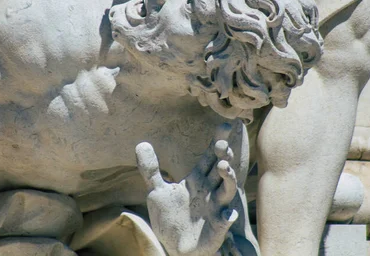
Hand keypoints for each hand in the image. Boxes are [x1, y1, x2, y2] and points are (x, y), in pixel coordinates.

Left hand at [136, 123, 239, 255]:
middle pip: (221, 169)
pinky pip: (225, 220)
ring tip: (223, 168)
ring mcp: (216, 208)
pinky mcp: (217, 227)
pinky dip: (227, 216)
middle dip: (224, 157)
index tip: (224, 126)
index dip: (216, 142)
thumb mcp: (156, 192)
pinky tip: (227, 214)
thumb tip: (141, 143)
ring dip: (228, 179)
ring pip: (227, 190)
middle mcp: (210, 191)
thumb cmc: (170, 217)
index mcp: (197, 180)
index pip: (209, 157)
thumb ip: (151, 169)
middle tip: (222, 145)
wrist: (174, 246)